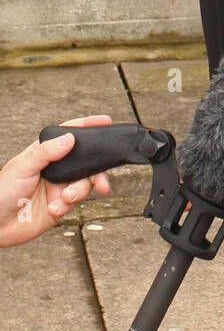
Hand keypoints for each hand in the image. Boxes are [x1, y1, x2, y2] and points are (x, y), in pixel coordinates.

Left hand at [0, 117, 111, 246]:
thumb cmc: (0, 192)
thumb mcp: (23, 167)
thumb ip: (46, 152)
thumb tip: (69, 138)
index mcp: (45, 154)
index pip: (69, 135)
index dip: (87, 127)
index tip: (105, 122)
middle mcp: (55, 169)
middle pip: (85, 164)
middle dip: (96, 173)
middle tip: (101, 182)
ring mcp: (58, 188)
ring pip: (84, 185)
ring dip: (79, 192)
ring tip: (66, 198)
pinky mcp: (59, 206)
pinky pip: (74, 203)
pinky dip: (67, 206)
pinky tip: (53, 209)